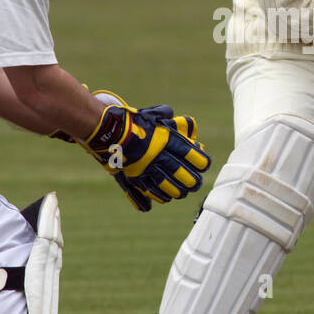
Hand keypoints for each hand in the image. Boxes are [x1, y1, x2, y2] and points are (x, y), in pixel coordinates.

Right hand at [81, 91, 209, 210]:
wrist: (110, 131)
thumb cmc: (135, 122)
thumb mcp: (155, 115)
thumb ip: (173, 121)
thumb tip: (188, 126)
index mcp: (166, 140)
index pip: (190, 154)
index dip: (200, 161)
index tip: (204, 165)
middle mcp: (158, 156)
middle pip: (181, 173)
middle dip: (192, 181)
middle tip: (196, 184)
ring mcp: (147, 168)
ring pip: (167, 186)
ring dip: (178, 191)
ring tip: (183, 192)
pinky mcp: (135, 176)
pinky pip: (150, 190)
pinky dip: (160, 195)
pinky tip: (166, 197)